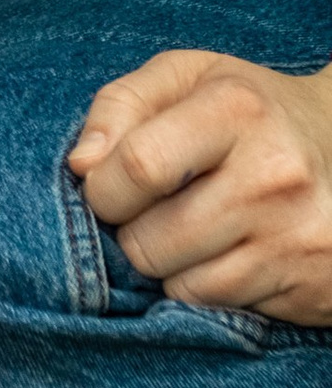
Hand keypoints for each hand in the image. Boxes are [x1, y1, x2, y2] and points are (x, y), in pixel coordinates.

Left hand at [68, 51, 331, 323]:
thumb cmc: (249, 110)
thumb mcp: (186, 77)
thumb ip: (120, 105)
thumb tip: (81, 166)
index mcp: (237, 109)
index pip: (138, 166)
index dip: (102, 189)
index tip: (106, 188)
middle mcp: (276, 175)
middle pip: (151, 243)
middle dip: (133, 234)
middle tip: (158, 210)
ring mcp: (301, 237)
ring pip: (182, 288)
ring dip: (171, 267)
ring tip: (197, 229)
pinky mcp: (315, 288)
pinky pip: (223, 310)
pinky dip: (211, 289)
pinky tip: (234, 252)